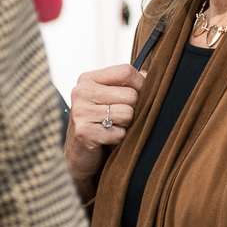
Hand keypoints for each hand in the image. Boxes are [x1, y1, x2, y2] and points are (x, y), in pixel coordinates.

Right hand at [65, 63, 145, 200]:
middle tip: (118, 119)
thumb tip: (149, 75)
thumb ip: (126, 85)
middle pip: (130, 95)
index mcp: (88, 79)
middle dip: (132, 110)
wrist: (77, 154)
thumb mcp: (108, 99)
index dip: (141, 84)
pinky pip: (119, 133)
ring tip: (112, 129)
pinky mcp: (84, 132)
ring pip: (127, 114)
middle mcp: (81, 92)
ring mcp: (81, 112)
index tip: (140, 95)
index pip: (125, 71)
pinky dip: (118, 140)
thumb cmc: (97, 124)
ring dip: (125, 126)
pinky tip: (106, 140)